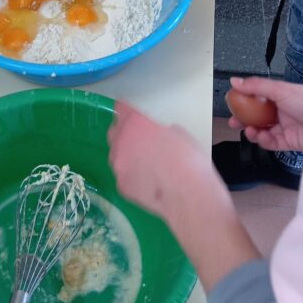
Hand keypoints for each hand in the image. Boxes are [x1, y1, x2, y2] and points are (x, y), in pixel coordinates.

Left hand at [108, 101, 223, 222]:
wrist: (187, 193)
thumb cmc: (188, 158)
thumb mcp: (178, 132)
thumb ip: (158, 131)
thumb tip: (155, 138)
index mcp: (135, 122)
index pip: (121, 108)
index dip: (126, 111)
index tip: (132, 114)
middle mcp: (121, 141)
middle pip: (114, 131)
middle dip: (124, 133)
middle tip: (141, 141)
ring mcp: (118, 165)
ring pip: (116, 155)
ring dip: (126, 155)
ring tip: (145, 165)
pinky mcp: (121, 186)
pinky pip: (123, 175)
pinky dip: (132, 176)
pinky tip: (147, 183)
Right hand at [227, 76, 302, 151]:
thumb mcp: (281, 90)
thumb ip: (256, 86)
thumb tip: (236, 80)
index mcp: (282, 96)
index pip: (258, 97)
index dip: (245, 100)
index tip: (233, 102)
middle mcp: (284, 111)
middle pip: (258, 115)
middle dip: (244, 119)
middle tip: (234, 121)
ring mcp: (287, 127)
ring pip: (263, 130)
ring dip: (252, 130)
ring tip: (248, 129)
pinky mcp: (290, 142)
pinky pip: (271, 143)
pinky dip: (263, 141)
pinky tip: (259, 136)